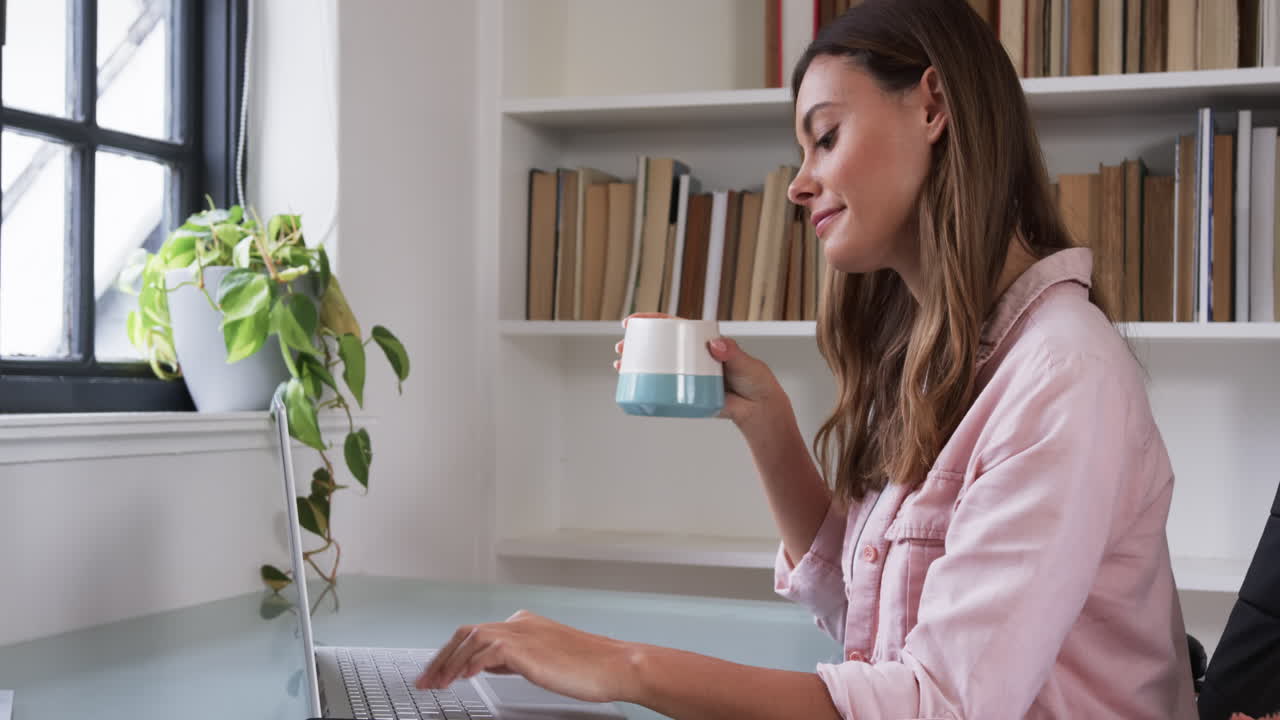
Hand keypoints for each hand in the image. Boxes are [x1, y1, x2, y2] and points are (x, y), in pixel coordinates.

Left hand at [415, 610, 637, 703]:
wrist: (614, 665)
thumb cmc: (588, 668)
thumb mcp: (542, 662)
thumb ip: (513, 658)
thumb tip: (487, 664)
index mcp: (523, 623)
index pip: (475, 633)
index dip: (452, 653)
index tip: (437, 672)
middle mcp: (520, 622)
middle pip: (466, 633)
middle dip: (442, 657)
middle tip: (426, 680)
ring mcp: (522, 632)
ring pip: (472, 639)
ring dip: (450, 664)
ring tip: (438, 685)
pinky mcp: (526, 647)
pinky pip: (488, 650)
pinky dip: (471, 663)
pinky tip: (464, 678)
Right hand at [615, 313, 787, 428]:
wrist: (759, 409)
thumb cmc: (755, 380)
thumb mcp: (745, 362)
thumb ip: (732, 353)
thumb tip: (716, 345)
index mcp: (702, 342)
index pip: (674, 327)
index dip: (651, 322)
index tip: (632, 322)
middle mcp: (691, 357)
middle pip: (659, 346)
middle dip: (636, 344)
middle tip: (621, 347)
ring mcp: (688, 376)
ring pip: (657, 367)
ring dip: (635, 365)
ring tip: (619, 366)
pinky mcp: (688, 395)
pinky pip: (664, 390)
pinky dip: (647, 388)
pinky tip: (632, 388)